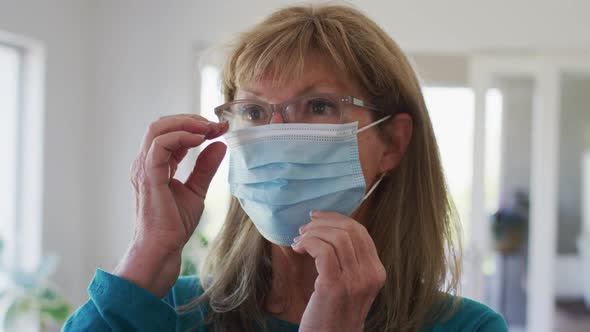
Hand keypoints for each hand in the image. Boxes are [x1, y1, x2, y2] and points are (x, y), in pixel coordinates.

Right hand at [114, 114, 227, 296]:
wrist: (163, 247)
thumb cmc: (174, 224)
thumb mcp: (196, 190)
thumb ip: (205, 168)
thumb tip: (220, 146)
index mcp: (156, 164)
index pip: (172, 133)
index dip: (196, 127)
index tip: (220, 129)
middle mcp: (146, 162)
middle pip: (162, 124)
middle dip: (191, 120)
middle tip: (216, 127)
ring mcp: (144, 167)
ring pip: (158, 129)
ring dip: (186, 124)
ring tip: (209, 130)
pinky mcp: (148, 175)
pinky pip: (160, 145)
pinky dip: (180, 136)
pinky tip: (199, 141)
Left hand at [292, 211, 385, 331]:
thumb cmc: (334, 313)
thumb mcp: (351, 285)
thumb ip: (349, 260)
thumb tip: (330, 228)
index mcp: (376, 271)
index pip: (361, 232)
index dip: (337, 219)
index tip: (318, 218)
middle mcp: (370, 274)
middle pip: (350, 230)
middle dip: (323, 222)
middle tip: (305, 228)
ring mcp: (355, 280)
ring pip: (336, 237)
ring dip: (313, 233)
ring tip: (300, 240)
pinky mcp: (335, 285)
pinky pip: (322, 250)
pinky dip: (308, 243)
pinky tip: (298, 248)